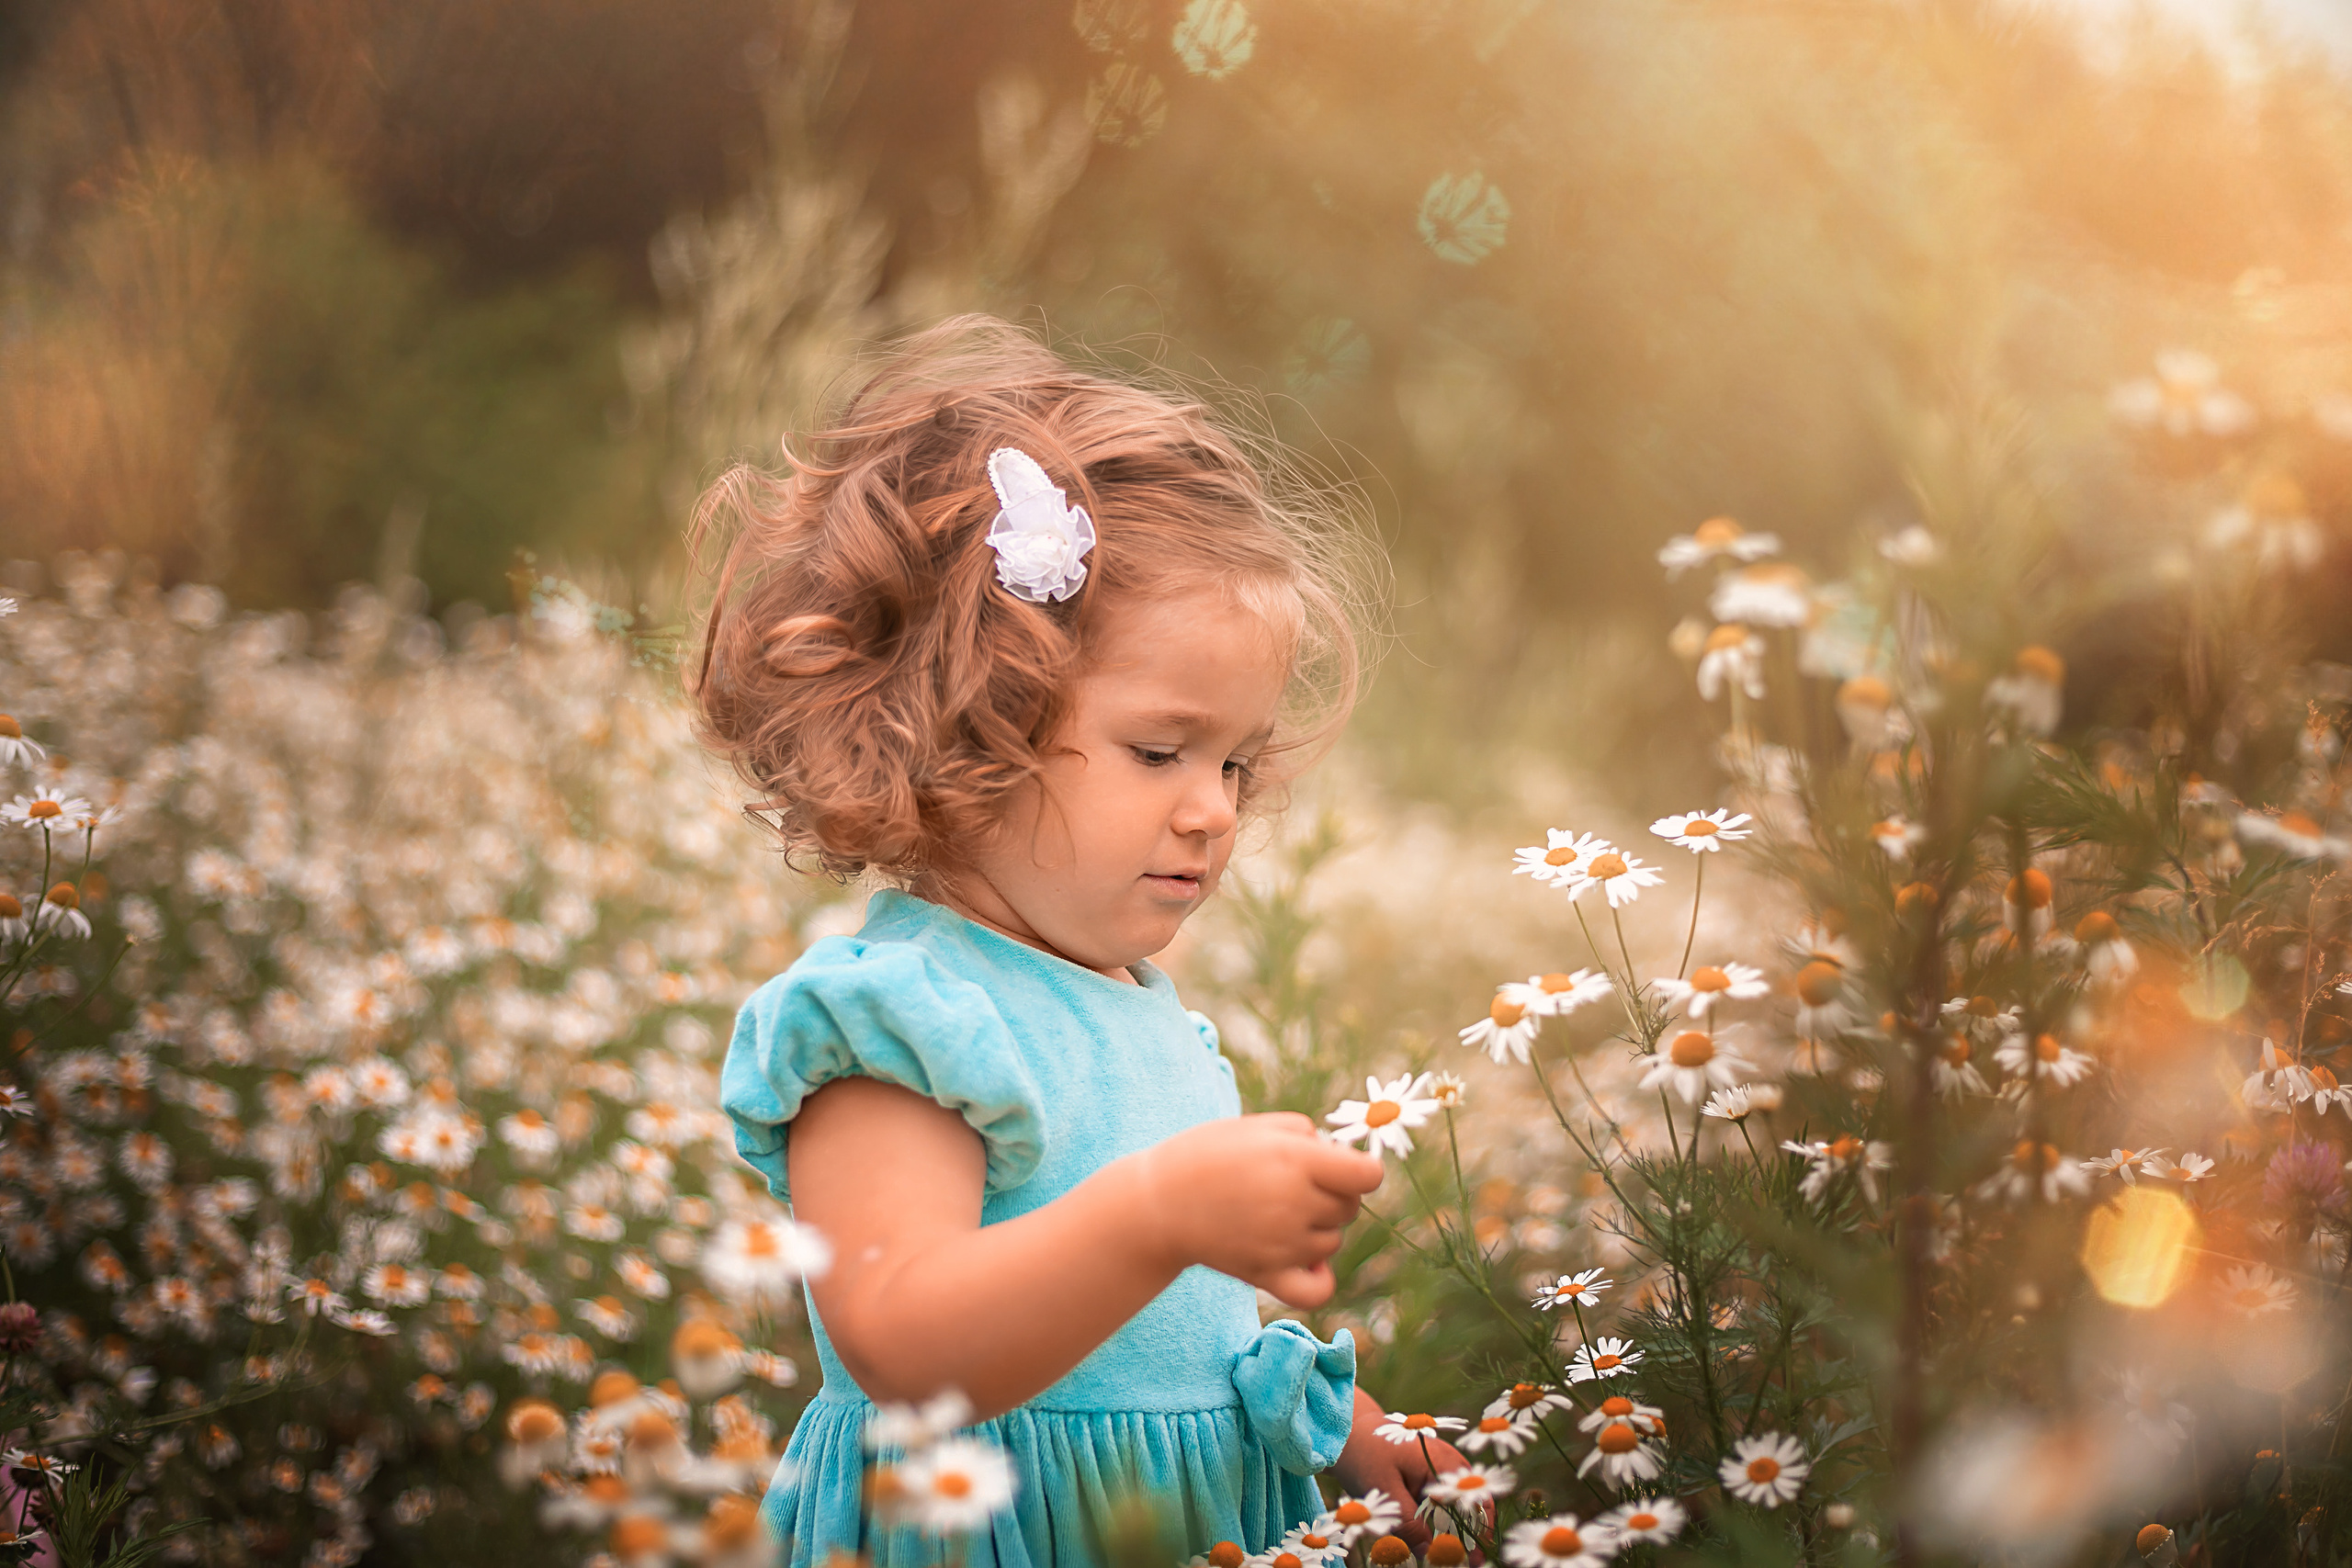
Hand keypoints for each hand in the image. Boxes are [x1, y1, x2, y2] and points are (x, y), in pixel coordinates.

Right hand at [1129, 1113, 1383, 1304]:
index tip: (1341, 1168)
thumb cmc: (1208, 1154)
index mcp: (1297, 1160)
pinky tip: (1303, 1260)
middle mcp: (1296, 1203)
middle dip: (1333, 1195)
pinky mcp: (1266, 1275)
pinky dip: (1320, 1279)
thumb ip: (1309, 1135)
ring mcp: (1283, 1244)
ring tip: (1275, 1213)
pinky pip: (1319, 1290)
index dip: (1360, 1170)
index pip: (1369, 1176)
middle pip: (1350, 1209)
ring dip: (1317, 1229)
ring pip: (1332, 1243)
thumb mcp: (1259, 1125)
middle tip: (1292, 1185)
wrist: (1158, 1202)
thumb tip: (1343, 1159)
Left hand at [1332, 1388, 1486, 1555]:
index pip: (1475, 1501)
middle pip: (1470, 1505)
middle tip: (1463, 1564)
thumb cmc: (1364, 1454)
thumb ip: (1408, 1522)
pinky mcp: (1428, 1474)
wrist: (1345, 1431)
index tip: (1473, 1561)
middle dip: (1467, 1536)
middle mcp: (1448, 1463)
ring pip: (1455, 1506)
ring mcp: (1440, 1467)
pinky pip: (1440, 1501)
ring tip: (1443, 1556)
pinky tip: (1426, 1538)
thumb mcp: (1384, 1492)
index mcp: (1443, 1463)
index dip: (1477, 1533)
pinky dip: (1437, 1520)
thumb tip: (1429, 1553)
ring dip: (1451, 1530)